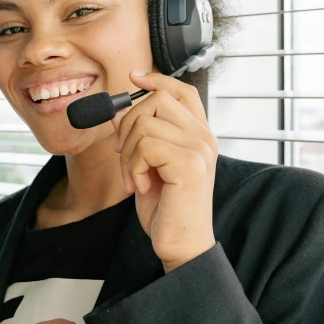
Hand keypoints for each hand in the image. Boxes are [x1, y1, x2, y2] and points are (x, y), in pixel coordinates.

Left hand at [112, 70, 216, 273]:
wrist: (181, 245)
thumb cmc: (167, 209)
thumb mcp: (149, 166)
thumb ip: (140, 137)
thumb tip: (119, 110)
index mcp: (199, 136)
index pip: (183, 91)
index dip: (157, 80)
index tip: (133, 77)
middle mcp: (204, 138)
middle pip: (158, 100)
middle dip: (129, 125)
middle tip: (125, 156)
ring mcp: (199, 149)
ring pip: (145, 124)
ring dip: (128, 154)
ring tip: (135, 179)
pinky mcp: (189, 164)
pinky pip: (145, 146)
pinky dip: (133, 167)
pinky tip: (141, 186)